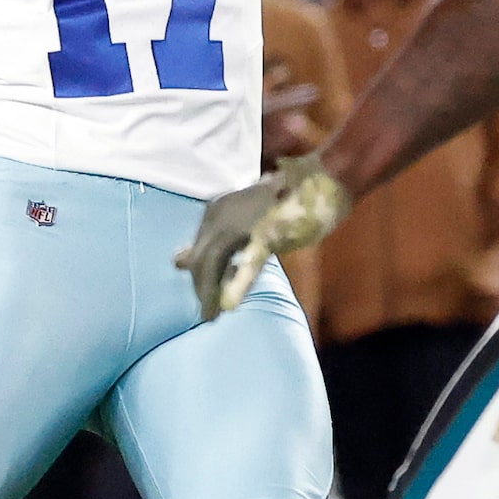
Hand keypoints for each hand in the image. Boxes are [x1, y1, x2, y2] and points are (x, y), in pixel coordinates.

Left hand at [174, 151, 352, 321]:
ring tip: (211, 316)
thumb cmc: (285, 201)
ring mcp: (241, 223)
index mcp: (216, 210)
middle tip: (208, 315)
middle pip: (202, 259)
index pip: (198, 250)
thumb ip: (216, 241)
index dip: (199, 277)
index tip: (203, 299)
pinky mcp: (265, 233)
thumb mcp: (246, 221)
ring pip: (215, 263)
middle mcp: (221, 214)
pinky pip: (247, 263)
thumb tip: (179, 261)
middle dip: (203, 288)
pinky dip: (237, 285)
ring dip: (211, 292)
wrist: (319, 182)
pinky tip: (229, 305)